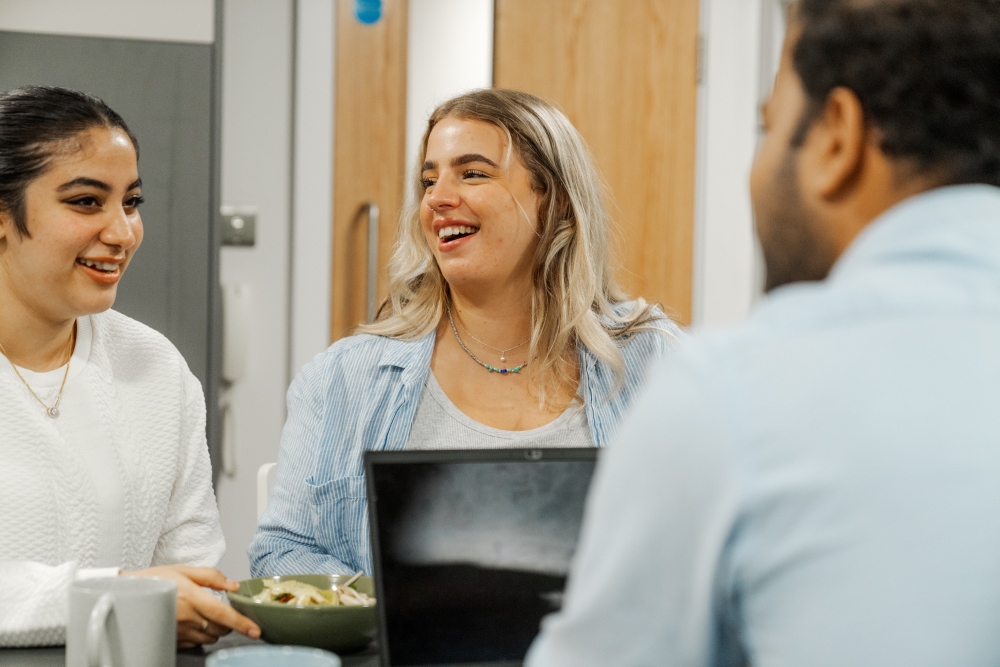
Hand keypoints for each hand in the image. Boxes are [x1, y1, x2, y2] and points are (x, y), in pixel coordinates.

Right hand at [126, 565, 261, 648]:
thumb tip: (233, 585)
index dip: (242, 624)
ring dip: (216, 629)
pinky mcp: (173, 639)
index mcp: (192, 598)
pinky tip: (195, 624)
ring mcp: (180, 631)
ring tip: (207, 616)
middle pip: (221, 628)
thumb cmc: (156, 579)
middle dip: (229, 623)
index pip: (223, 614)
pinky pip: (196, 643)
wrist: (129, 594)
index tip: (256, 630)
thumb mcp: (184, 570)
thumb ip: (212, 577)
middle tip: (224, 611)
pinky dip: (201, 635)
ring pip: (210, 637)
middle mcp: (187, 618)